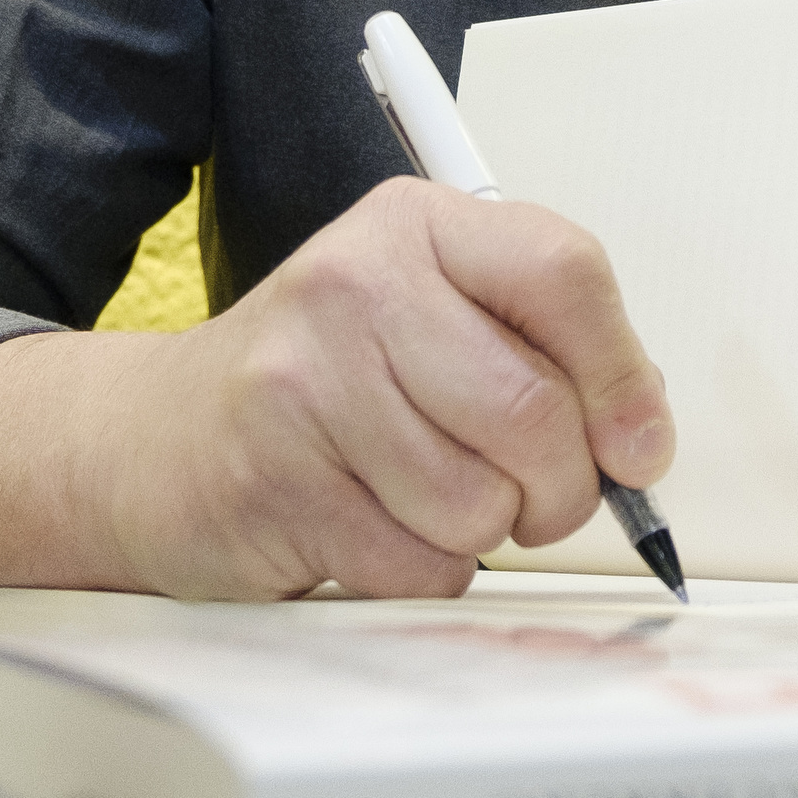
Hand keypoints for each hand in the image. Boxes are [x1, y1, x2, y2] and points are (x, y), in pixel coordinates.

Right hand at [95, 177, 673, 599]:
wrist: (157, 440)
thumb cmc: (324, 380)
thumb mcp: (435, 316)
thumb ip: (546, 350)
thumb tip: (640, 434)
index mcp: (417, 226)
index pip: (564, 273)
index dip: (622, 376)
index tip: (635, 443)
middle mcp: (356, 284)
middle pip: (533, 411)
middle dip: (562, 487)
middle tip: (537, 497)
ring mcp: (305, 383)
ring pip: (481, 502)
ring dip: (485, 532)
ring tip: (433, 498)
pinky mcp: (274, 482)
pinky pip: (419, 563)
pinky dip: (426, 570)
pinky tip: (379, 528)